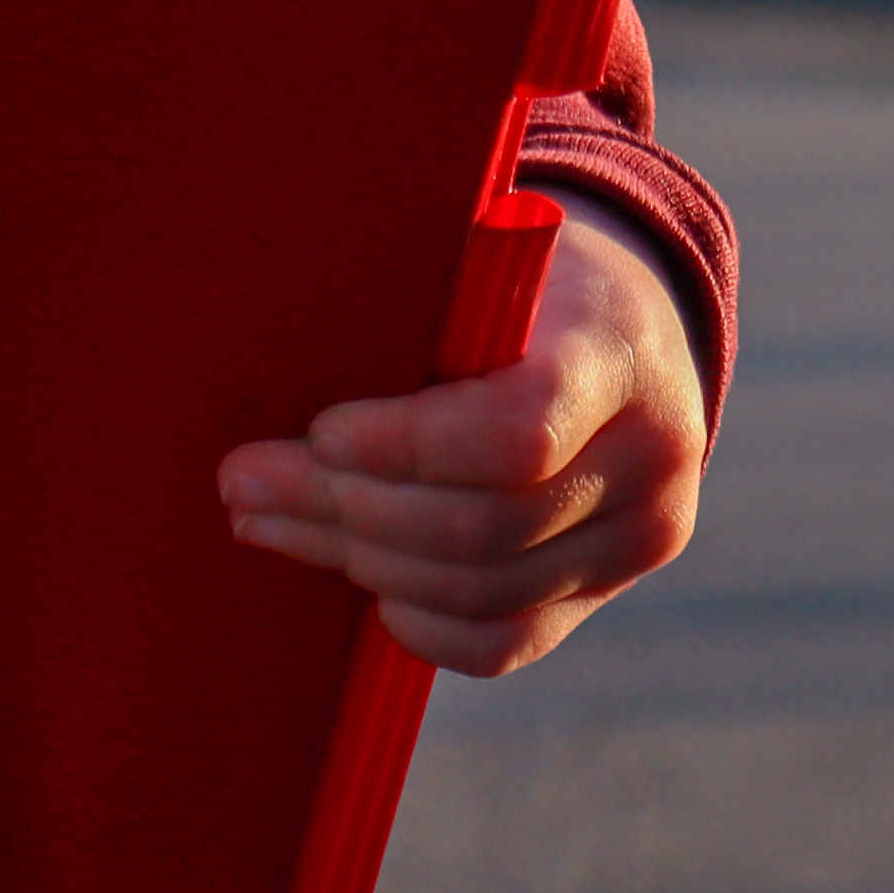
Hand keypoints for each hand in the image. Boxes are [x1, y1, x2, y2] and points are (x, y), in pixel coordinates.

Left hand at [220, 206, 710, 671]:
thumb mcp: (481, 251)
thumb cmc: (517, 276)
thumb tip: (264, 334)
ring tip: (264, 518)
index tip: (318, 432)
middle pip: (482, 526)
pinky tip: (354, 578)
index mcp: (617, 356)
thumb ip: (411, 291)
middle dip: (342, 507)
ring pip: (481, 591)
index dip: (402, 447)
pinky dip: (416, 620)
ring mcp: (640, 538)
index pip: (514, 435)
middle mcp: (651, 459)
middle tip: (241, 479)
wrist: (629, 326)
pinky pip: (504, 641)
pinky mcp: (605, 590)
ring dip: (354, 559)